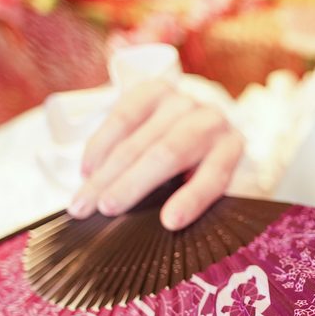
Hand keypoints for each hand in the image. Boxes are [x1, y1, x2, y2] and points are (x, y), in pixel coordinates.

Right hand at [67, 80, 244, 229]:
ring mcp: (181, 101)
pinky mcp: (154, 89)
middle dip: (131, 184)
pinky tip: (87, 170)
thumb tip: (157, 225)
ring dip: (105, 172)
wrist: (195, 121)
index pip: (214, 176)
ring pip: (138, 138)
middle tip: (104, 209)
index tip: (170, 222)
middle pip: (168, 153)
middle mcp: (210, 121)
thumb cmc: (196, 166)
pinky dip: (100, 146)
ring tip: (83, 201)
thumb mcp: (203, 184)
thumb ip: (187, 199)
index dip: (192, 199)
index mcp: (231, 149)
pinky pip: (122, 116)